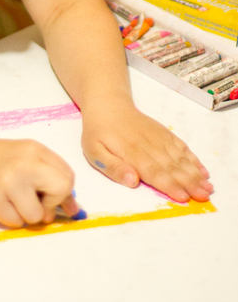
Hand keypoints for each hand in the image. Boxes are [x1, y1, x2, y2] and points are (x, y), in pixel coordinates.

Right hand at [0, 137, 79, 226]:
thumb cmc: (0, 160)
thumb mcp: (28, 158)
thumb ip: (52, 177)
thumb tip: (74, 209)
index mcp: (35, 150)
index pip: (67, 177)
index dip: (63, 193)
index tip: (53, 199)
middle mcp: (24, 163)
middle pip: (59, 191)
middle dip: (51, 205)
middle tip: (37, 203)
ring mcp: (8, 181)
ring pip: (36, 216)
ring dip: (27, 215)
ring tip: (13, 200)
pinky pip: (15, 223)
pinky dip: (11, 218)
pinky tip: (1, 203)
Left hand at [81, 102, 213, 202]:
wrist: (108, 104)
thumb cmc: (98, 132)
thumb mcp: (94, 151)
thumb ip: (113, 168)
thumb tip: (132, 181)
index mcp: (131, 152)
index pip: (153, 172)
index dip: (169, 185)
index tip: (183, 197)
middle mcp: (148, 145)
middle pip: (171, 167)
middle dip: (189, 183)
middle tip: (204, 196)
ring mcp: (158, 138)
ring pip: (179, 158)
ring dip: (194, 173)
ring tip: (208, 187)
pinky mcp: (163, 133)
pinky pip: (180, 146)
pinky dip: (192, 158)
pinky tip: (202, 170)